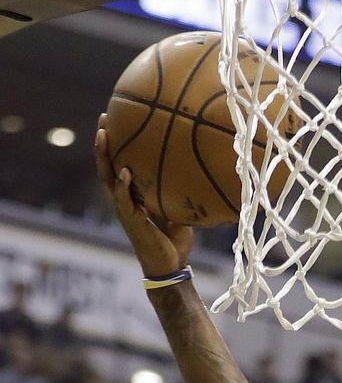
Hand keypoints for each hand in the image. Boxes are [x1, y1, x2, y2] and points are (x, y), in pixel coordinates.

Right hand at [95, 114, 192, 276]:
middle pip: (108, 165)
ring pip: (107, 178)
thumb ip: (179, 191)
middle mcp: (125, 199)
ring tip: (103, 135)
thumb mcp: (178, 209)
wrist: (171, 265)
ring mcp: (125, 209)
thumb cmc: (175, 240)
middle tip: (104, 117)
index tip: (118, 119)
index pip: (121, 164)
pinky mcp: (130, 221)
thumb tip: (196, 169)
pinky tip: (124, 171)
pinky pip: (122, 200)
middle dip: (103, 141)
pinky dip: (122, 186)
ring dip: (103, 157)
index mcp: (135, 195)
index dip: (117, 144)